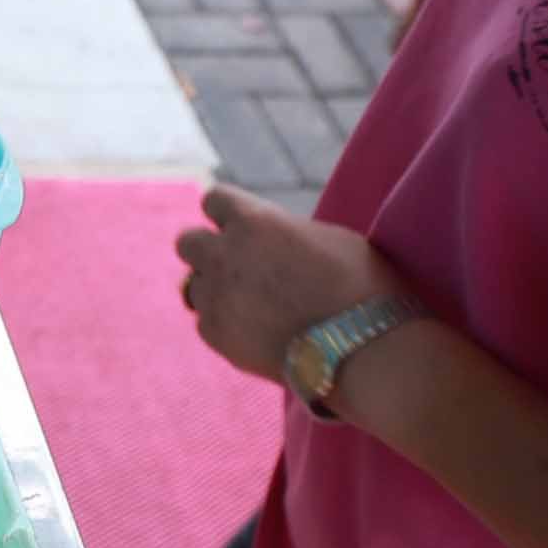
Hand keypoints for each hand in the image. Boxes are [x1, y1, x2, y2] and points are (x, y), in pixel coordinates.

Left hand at [172, 185, 403, 390]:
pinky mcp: (216, 336)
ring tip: (250, 306)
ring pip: (193, 286)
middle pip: (187, 242)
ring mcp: (216, 297)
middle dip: (208, 251)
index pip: (214, 200)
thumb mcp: (328, 238)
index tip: (241, 227)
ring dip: (215, 290)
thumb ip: (285, 233)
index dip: (228, 214)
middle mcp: (224, 255)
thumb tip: (273, 240)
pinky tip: (254, 332)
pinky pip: (205, 323)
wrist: (360, 347)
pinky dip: (224, 326)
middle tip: (236, 267)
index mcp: (254, 221)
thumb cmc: (360, 286)